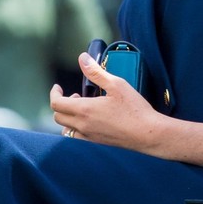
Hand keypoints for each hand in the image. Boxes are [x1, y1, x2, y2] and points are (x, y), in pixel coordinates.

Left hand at [49, 52, 165, 152]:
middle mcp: (83, 126)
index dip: (54, 93)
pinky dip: (76, 129)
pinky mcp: (96, 144)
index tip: (58, 87)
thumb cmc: (134, 109)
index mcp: (85, 110)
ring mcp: (89, 137)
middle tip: (76, 96)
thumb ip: (96, 72)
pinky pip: (76, 139)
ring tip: (82, 109)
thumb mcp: (116, 84)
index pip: (56, 104)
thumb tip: (82, 59)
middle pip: (58, 116)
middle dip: (62, 104)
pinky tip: (89, 122)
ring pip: (66, 130)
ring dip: (68, 118)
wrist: (148, 134)